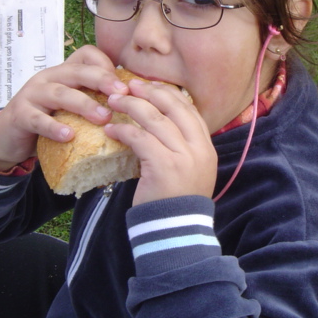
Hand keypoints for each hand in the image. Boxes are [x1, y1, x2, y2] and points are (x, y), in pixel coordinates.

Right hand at [0, 46, 129, 170]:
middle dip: (102, 80)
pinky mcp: (20, 115)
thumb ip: (92, 101)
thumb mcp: (70, 107)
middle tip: (122, 95)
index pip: (86, 55)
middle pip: (78, 71)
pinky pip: (38, 119)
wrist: (6, 138)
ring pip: (60, 93)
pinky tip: (69, 136)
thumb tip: (132, 108)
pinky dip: (54, 127)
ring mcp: (33, 95)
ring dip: (84, 104)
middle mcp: (49, 78)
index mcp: (64, 73)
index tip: (124, 85)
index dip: (106, 65)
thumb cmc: (46, 120)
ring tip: (103, 118)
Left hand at [104, 80, 217, 205]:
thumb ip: (181, 147)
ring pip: (155, 119)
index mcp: (206, 147)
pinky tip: (111, 130)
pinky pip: (140, 138)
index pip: (190, 109)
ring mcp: (183, 156)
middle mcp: (199, 148)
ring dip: (132, 106)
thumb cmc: (176, 202)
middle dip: (150, 92)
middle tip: (130, 86)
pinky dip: (123, 130)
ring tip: (114, 102)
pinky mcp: (163, 166)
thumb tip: (158, 123)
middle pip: (174, 107)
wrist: (176, 231)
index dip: (169, 94)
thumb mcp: (189, 171)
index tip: (150, 87)